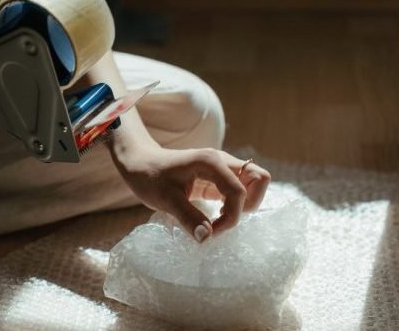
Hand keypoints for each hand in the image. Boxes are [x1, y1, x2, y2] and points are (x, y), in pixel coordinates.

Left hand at [114, 146, 270, 241]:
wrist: (139, 163)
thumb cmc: (149, 177)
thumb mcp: (165, 199)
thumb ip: (188, 217)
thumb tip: (206, 238)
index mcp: (211, 162)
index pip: (239, 192)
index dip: (231, 217)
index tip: (211, 232)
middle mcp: (222, 161)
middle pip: (259, 178)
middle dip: (249, 205)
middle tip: (225, 221)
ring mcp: (222, 168)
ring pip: (253, 183)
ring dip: (244, 205)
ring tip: (220, 219)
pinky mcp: (218, 178)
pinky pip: (240, 190)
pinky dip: (235, 205)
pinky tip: (217, 216)